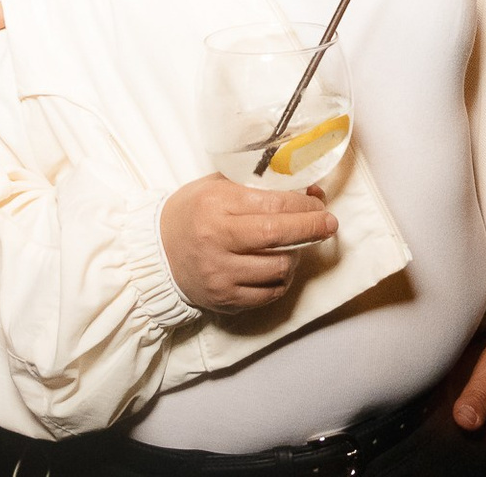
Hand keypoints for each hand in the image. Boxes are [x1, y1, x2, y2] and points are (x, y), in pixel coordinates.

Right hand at [159, 174, 336, 313]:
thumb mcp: (216, 187)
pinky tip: (278, 267)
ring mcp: (221, 273)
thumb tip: (305, 190)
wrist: (156, 253)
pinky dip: (281, 279)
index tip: (319, 202)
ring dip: (296, 255)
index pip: (273, 204)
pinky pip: (269, 293)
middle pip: (279, 235)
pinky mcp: (225, 298)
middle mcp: (217, 240)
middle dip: (312, 227)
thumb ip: (256, 185)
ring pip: (280, 267)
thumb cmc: (191, 213)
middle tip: (329, 223)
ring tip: (294, 246)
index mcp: (216, 205)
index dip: (304, 204)